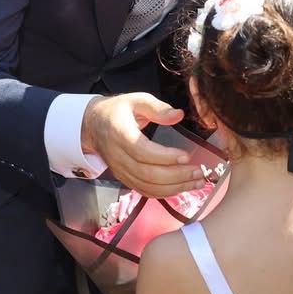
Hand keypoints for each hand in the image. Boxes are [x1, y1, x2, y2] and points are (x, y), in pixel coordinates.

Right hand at [82, 94, 203, 196]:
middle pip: (147, 174)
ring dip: (174, 188)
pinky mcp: (125, 178)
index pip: (142, 151)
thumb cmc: (117, 111)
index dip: (165, 157)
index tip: (186, 156)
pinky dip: (164, 193)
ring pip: (147, 186)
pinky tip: (182, 187)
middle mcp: (118, 156)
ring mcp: (120, 170)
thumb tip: (178, 115)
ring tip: (197, 182)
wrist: (93, 126)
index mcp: (120, 134)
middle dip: (176, 176)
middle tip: (199, 172)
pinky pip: (144, 191)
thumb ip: (157, 107)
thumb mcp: (136, 100)